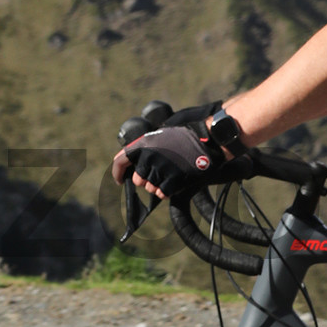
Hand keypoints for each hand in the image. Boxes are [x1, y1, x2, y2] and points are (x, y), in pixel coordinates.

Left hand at [112, 107, 243, 202]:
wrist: (209, 138)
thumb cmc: (187, 135)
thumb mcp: (162, 133)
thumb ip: (146, 146)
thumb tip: (134, 162)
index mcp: (144, 143)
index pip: (120, 161)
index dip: (117, 173)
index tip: (119, 181)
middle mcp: (149, 156)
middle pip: (138, 180)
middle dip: (147, 180)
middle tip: (160, 173)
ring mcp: (161, 168)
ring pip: (151, 188)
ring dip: (159, 185)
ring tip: (173, 173)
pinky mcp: (174, 179)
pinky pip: (163, 193)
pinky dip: (168, 191)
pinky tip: (177, 182)